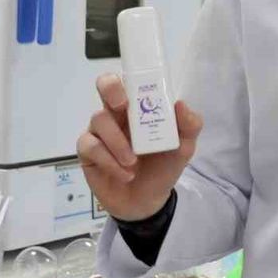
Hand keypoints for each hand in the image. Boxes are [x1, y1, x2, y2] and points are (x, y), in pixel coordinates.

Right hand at [76, 73, 203, 220]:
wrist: (147, 201)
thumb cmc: (163, 166)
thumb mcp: (184, 148)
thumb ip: (190, 126)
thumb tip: (180, 104)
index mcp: (140, 107)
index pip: (130, 79)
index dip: (131, 76)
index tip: (138, 88)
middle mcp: (117, 113)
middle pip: (104, 85)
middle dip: (112, 91)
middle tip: (124, 107)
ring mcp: (100, 131)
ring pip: (99, 119)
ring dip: (118, 141)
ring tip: (133, 162)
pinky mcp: (88, 152)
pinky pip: (90, 146)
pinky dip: (109, 161)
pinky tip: (125, 174)